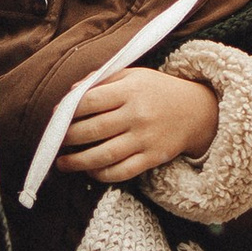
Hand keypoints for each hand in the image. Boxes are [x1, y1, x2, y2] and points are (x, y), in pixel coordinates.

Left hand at [58, 68, 221, 182]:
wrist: (197, 111)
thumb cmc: (157, 91)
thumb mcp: (133, 76)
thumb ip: (102, 81)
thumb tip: (70, 93)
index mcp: (130, 90)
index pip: (89, 101)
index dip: (67, 111)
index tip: (55, 117)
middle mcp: (137, 115)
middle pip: (92, 130)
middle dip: (67, 138)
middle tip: (54, 142)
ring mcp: (145, 139)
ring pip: (103, 155)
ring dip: (77, 162)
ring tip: (62, 163)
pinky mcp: (152, 158)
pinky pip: (121, 172)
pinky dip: (101, 175)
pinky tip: (90, 171)